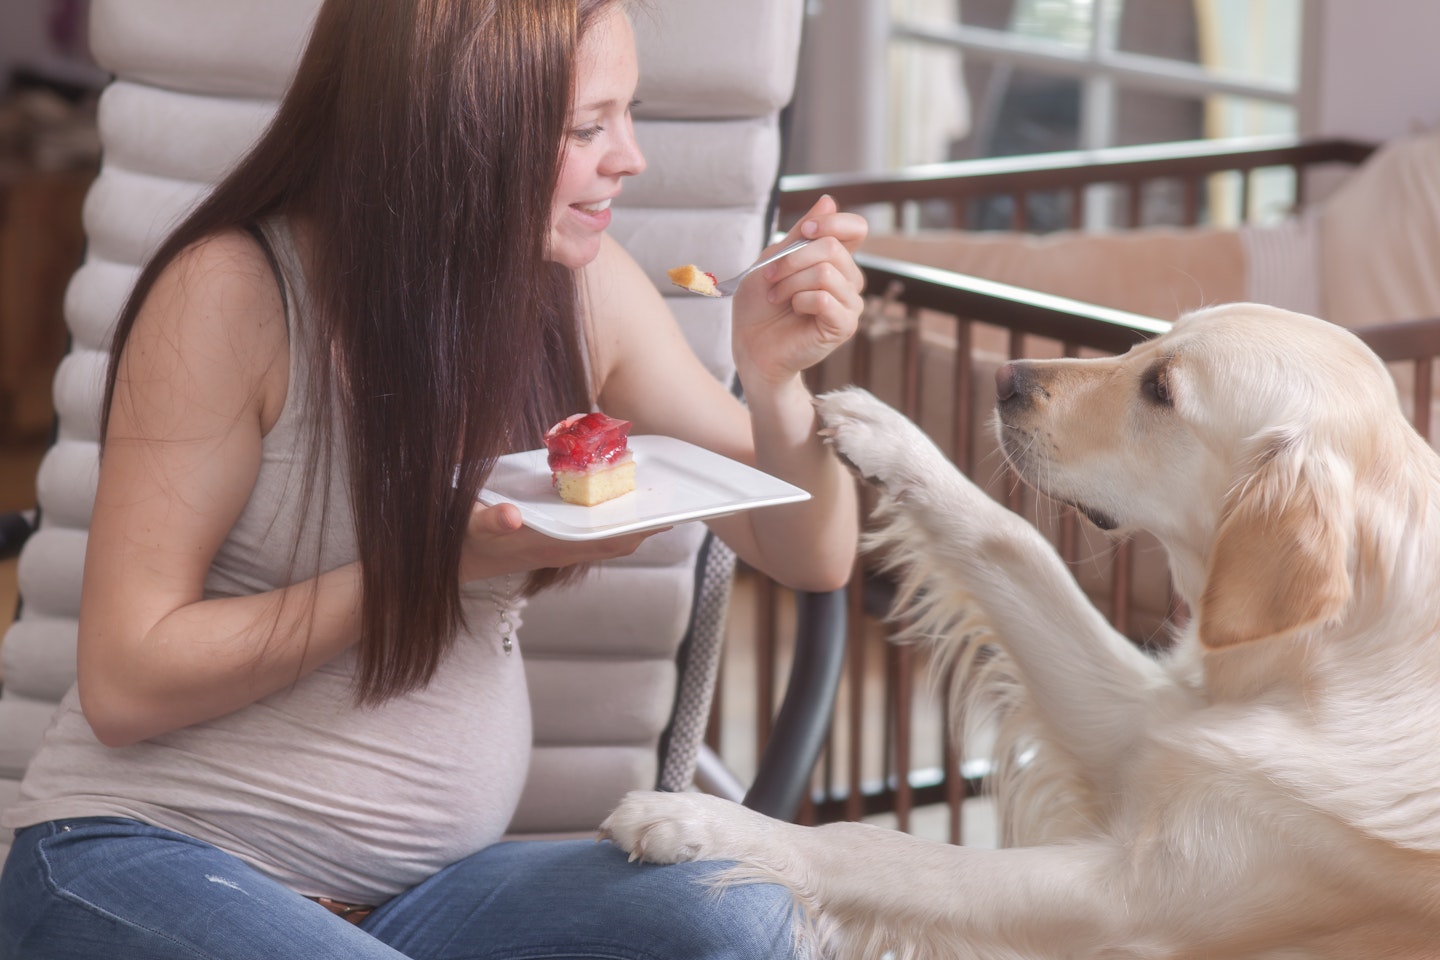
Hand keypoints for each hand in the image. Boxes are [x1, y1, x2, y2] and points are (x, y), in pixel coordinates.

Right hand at [458, 502, 663, 582]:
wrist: (455, 560)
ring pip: (609, 538)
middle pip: (619, 540)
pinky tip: (614, 498)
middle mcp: (564, 549)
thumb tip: (511, 516)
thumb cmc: (465, 540)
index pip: (611, 541)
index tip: (670, 513)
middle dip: (646, 522)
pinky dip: (611, 517)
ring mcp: (561, 547)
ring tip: (651, 494)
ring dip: (631, 519)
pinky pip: (595, 532)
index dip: (641, 528)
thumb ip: (490, 521)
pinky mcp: (555, 541)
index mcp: (554, 546)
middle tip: (672, 496)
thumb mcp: (472, 526)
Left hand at [731, 195, 866, 387]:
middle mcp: (848, 280)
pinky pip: (825, 299)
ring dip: (791, 283)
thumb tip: (829, 200)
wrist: (750, 345)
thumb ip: (801, 233)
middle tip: (770, 278)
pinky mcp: (844, 326)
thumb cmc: (759, 304)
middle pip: (833, 248)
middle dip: (792, 260)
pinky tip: (793, 311)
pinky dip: (800, 300)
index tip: (805, 232)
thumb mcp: (774, 259)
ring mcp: (850, 304)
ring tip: (777, 297)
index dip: (832, 223)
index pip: (856, 228)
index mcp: (835, 260)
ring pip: (826, 273)